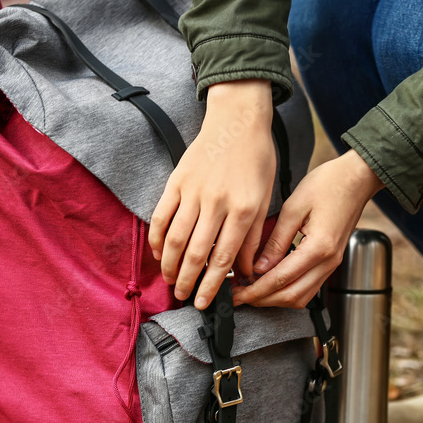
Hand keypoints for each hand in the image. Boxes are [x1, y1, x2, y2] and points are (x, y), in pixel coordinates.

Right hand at [149, 79, 274, 309]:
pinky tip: (157, 253)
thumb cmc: (256, 158)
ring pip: (175, 238)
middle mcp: (217, 203)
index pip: (224, 258)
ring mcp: (194, 191)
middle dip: (187, 281)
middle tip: (181, 298)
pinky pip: (162, 216)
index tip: (204, 302)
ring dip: (168, 265)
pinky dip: (156, 238)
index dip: (212, 285)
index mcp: (244, 209)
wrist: (237, 119)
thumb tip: (247, 272)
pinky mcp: (177, 181)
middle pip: (197, 253)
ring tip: (168, 281)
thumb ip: (253, 236)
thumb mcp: (265, 197)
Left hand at [232, 149, 383, 308]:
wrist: (357, 178)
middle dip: (263, 300)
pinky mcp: (331, 261)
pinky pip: (309, 287)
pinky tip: (272, 282)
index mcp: (318, 248)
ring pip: (301, 297)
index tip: (237, 293)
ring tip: (253, 290)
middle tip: (240, 296)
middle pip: (291, 296)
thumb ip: (276, 240)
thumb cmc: (329, 184)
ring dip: (275, 298)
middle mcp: (328, 261)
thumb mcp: (294, 208)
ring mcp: (332, 264)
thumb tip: (259, 266)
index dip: (255, 290)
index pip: (280, 280)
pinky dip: (288, 290)